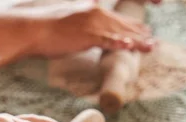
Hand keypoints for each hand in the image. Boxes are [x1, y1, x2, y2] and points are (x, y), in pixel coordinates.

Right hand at [32, 0, 160, 57]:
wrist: (33, 30)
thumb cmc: (46, 29)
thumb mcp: (67, 21)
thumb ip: (81, 24)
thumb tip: (87, 30)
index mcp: (91, 9)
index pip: (117, 17)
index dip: (132, 23)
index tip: (145, 28)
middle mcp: (95, 13)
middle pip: (123, 24)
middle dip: (139, 33)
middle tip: (153, 42)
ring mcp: (92, 24)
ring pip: (120, 33)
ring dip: (137, 41)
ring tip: (151, 46)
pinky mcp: (87, 36)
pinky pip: (108, 41)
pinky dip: (121, 44)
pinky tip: (132, 47)